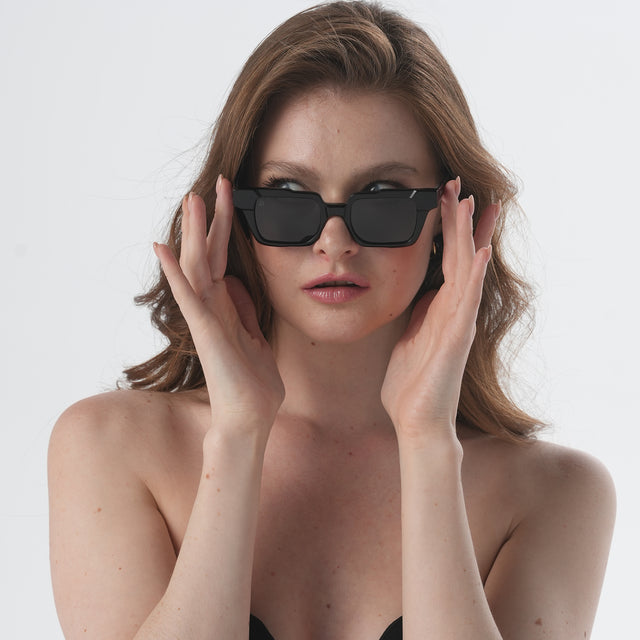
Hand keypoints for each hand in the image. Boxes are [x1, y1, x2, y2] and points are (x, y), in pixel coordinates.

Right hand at [154, 176, 283, 436]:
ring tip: (192, 200)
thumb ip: (243, 310)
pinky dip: (175, 273)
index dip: (227, 227)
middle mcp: (212, 308)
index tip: (231, 197)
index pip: (224, 258)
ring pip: (197, 268)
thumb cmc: (253, 382)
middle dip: (213, 218)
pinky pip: (189, 298)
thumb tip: (237, 284)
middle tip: (216, 182)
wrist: (251, 417)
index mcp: (226, 307)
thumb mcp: (255, 336)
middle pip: (209, 254)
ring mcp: (206, 319)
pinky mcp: (206, 333)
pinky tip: (164, 249)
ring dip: (194, 233)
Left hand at [381, 177, 497, 444]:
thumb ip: (413, 312)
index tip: (443, 196)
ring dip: (468, 235)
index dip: (445, 228)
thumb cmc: (410, 382)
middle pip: (457, 255)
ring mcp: (457, 322)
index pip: (444, 258)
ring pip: (465, 269)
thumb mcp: (407, 336)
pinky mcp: (457, 339)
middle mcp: (452, 310)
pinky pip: (465, 301)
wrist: (416, 420)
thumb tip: (409, 292)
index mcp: (436, 308)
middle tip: (456, 182)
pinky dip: (472, 275)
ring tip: (469, 202)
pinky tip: (477, 250)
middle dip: (457, 219)